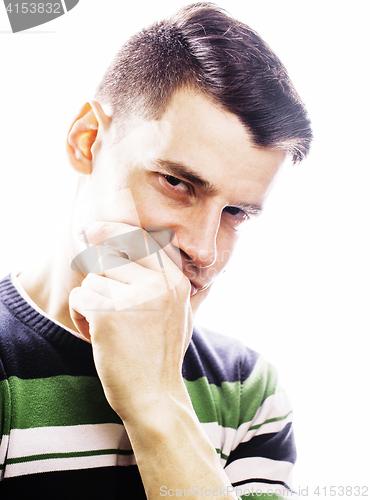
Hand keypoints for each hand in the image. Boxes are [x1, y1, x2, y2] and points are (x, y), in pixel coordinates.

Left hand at [69, 221, 193, 421]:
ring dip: (91, 300)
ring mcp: (135, 297)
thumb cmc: (161, 354)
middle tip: (102, 297)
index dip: (114, 231)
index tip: (94, 229)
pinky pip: (80, 297)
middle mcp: (159, 283)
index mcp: (176, 280)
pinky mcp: (109, 313)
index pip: (141, 239)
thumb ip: (167, 280)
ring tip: (107, 326)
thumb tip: (155, 247)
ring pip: (93, 277)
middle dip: (99, 274)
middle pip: (111, 255)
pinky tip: (97, 335)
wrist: (154, 396)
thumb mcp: (179, 311)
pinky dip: (80, 316)